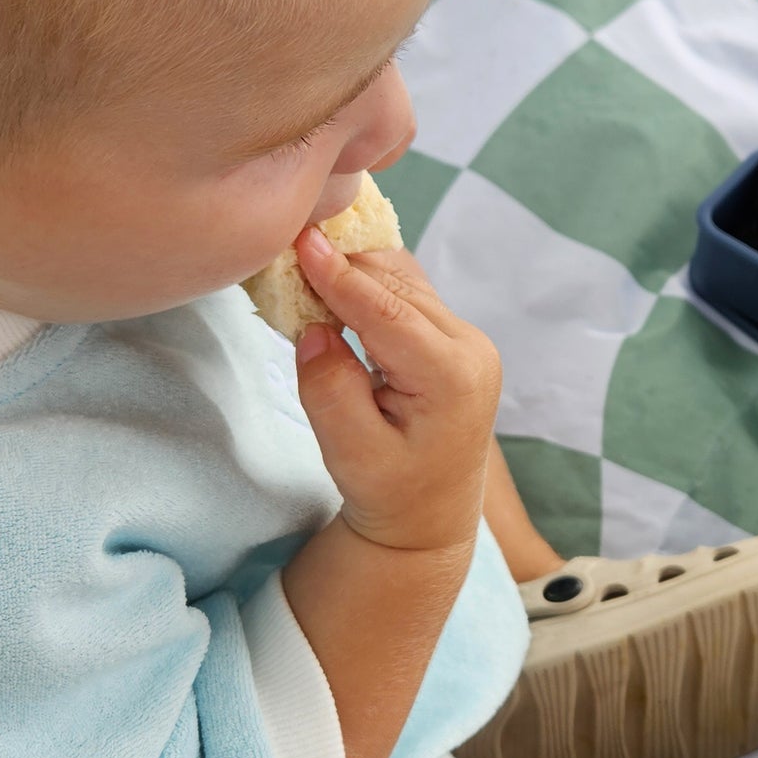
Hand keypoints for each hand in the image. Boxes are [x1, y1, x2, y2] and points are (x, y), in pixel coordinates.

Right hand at [291, 229, 501, 554]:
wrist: (429, 517)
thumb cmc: (390, 493)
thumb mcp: (351, 454)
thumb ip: (330, 390)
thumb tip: (315, 328)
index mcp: (452, 378)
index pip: (389, 313)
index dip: (341, 276)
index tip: (302, 240)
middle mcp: (471, 349)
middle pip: (397, 289)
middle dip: (343, 265)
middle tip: (287, 246)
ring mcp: (468, 340)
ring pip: (404, 284)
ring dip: (355, 271)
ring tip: (303, 259)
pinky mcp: (454, 337)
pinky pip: (409, 295)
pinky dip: (369, 285)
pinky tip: (333, 280)